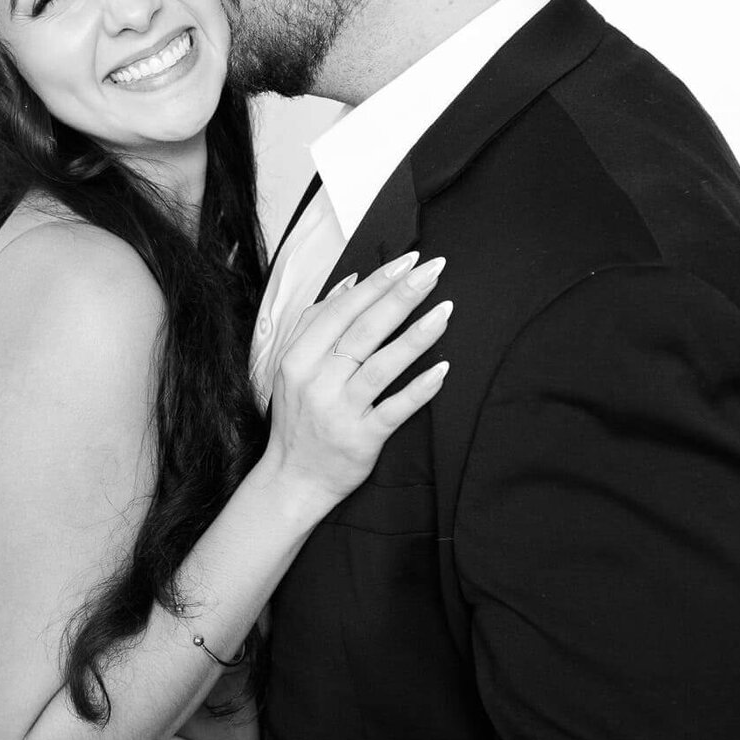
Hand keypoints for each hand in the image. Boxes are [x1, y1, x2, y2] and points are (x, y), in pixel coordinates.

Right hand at [268, 249, 451, 509]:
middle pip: (364, 331)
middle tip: (433, 271)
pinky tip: (442, 368)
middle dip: (401, 297)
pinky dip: (419, 388)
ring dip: (416, 336)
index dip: (377, 283)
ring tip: (446, 310)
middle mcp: (317, 381)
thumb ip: (317, 322)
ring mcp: (340, 411)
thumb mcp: (293, 367)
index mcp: (298, 358)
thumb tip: (349, 282)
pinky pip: (395, 409)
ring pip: (381, 365)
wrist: (293, 478)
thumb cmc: (299, 418)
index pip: (342, 310)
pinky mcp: (362, 439)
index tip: (407, 261)